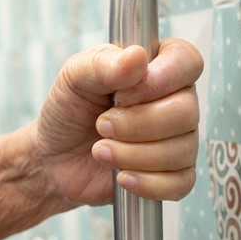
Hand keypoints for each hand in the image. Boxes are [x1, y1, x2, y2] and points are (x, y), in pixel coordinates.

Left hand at [33, 38, 202, 205]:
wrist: (53, 159)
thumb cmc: (69, 112)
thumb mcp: (74, 77)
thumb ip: (105, 63)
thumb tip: (138, 56)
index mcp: (158, 68)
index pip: (187, 62)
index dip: (161, 79)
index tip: (123, 95)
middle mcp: (175, 102)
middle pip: (186, 112)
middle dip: (137, 124)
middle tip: (101, 126)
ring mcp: (178, 141)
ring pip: (182, 150)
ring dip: (134, 154)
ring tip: (101, 151)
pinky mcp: (172, 177)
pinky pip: (181, 183)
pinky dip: (148, 183)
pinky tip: (122, 177)